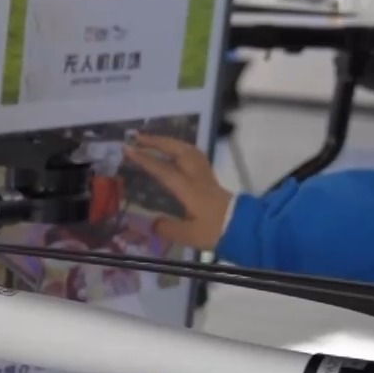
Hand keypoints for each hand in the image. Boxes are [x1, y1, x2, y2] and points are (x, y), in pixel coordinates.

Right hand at [123, 134, 232, 249]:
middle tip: (138, 137)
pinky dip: (181, 149)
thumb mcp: (189, 235)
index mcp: (188, 189)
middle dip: (157, 141)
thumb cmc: (216, 231)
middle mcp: (197, 177)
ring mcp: (205, 176)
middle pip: (178, 151)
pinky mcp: (210, 179)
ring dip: (170, 142)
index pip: (163, 169)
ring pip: (189, 150)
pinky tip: (175, 152)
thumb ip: (167, 228)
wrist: (245, 228)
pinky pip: (194, 156)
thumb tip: (152, 222)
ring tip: (154, 140)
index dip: (144, 159)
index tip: (127, 149)